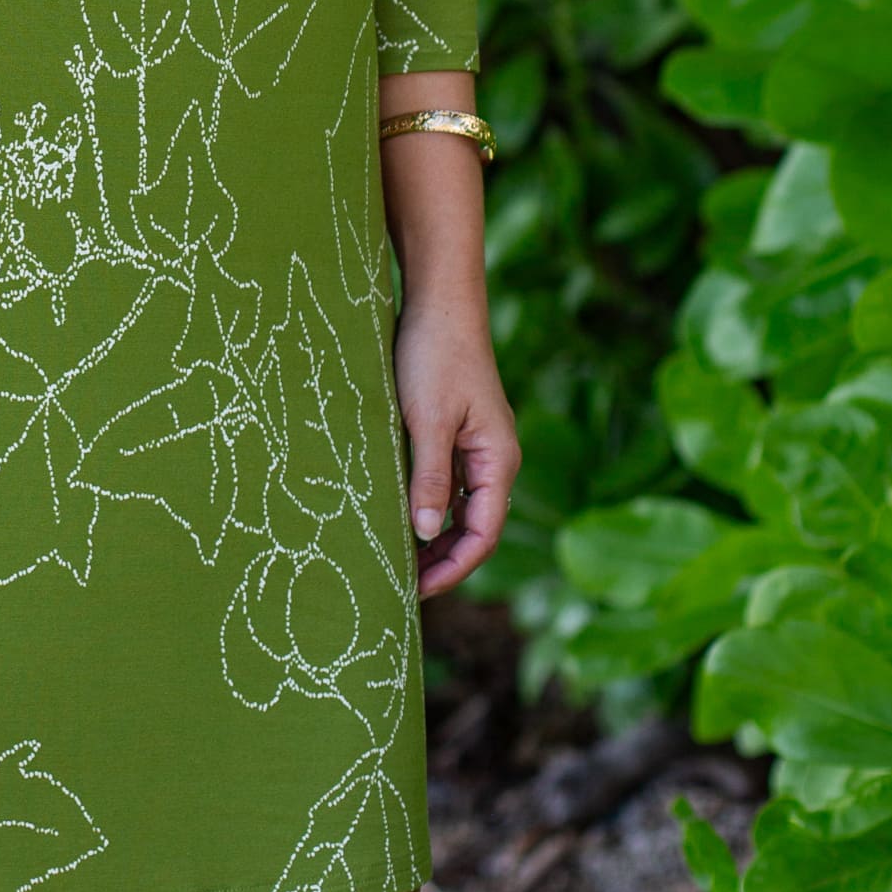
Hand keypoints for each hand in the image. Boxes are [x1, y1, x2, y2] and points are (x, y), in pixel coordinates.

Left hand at [392, 301, 518, 598]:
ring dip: (432, 536)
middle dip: (441, 561)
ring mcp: (475, 446)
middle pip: (474, 528)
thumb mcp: (427, 419)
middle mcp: (493, 459)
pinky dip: (426, 504)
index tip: (413, 592)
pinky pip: (445, 482)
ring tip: (393, 559)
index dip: (452, 569)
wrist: (438, 300)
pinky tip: (396, 514)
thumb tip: (428, 535)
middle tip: (398, 586)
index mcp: (497, 461)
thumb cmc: (434, 355)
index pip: (482, 535)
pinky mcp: (455, 431)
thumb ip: (429, 477)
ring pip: (458, 507)